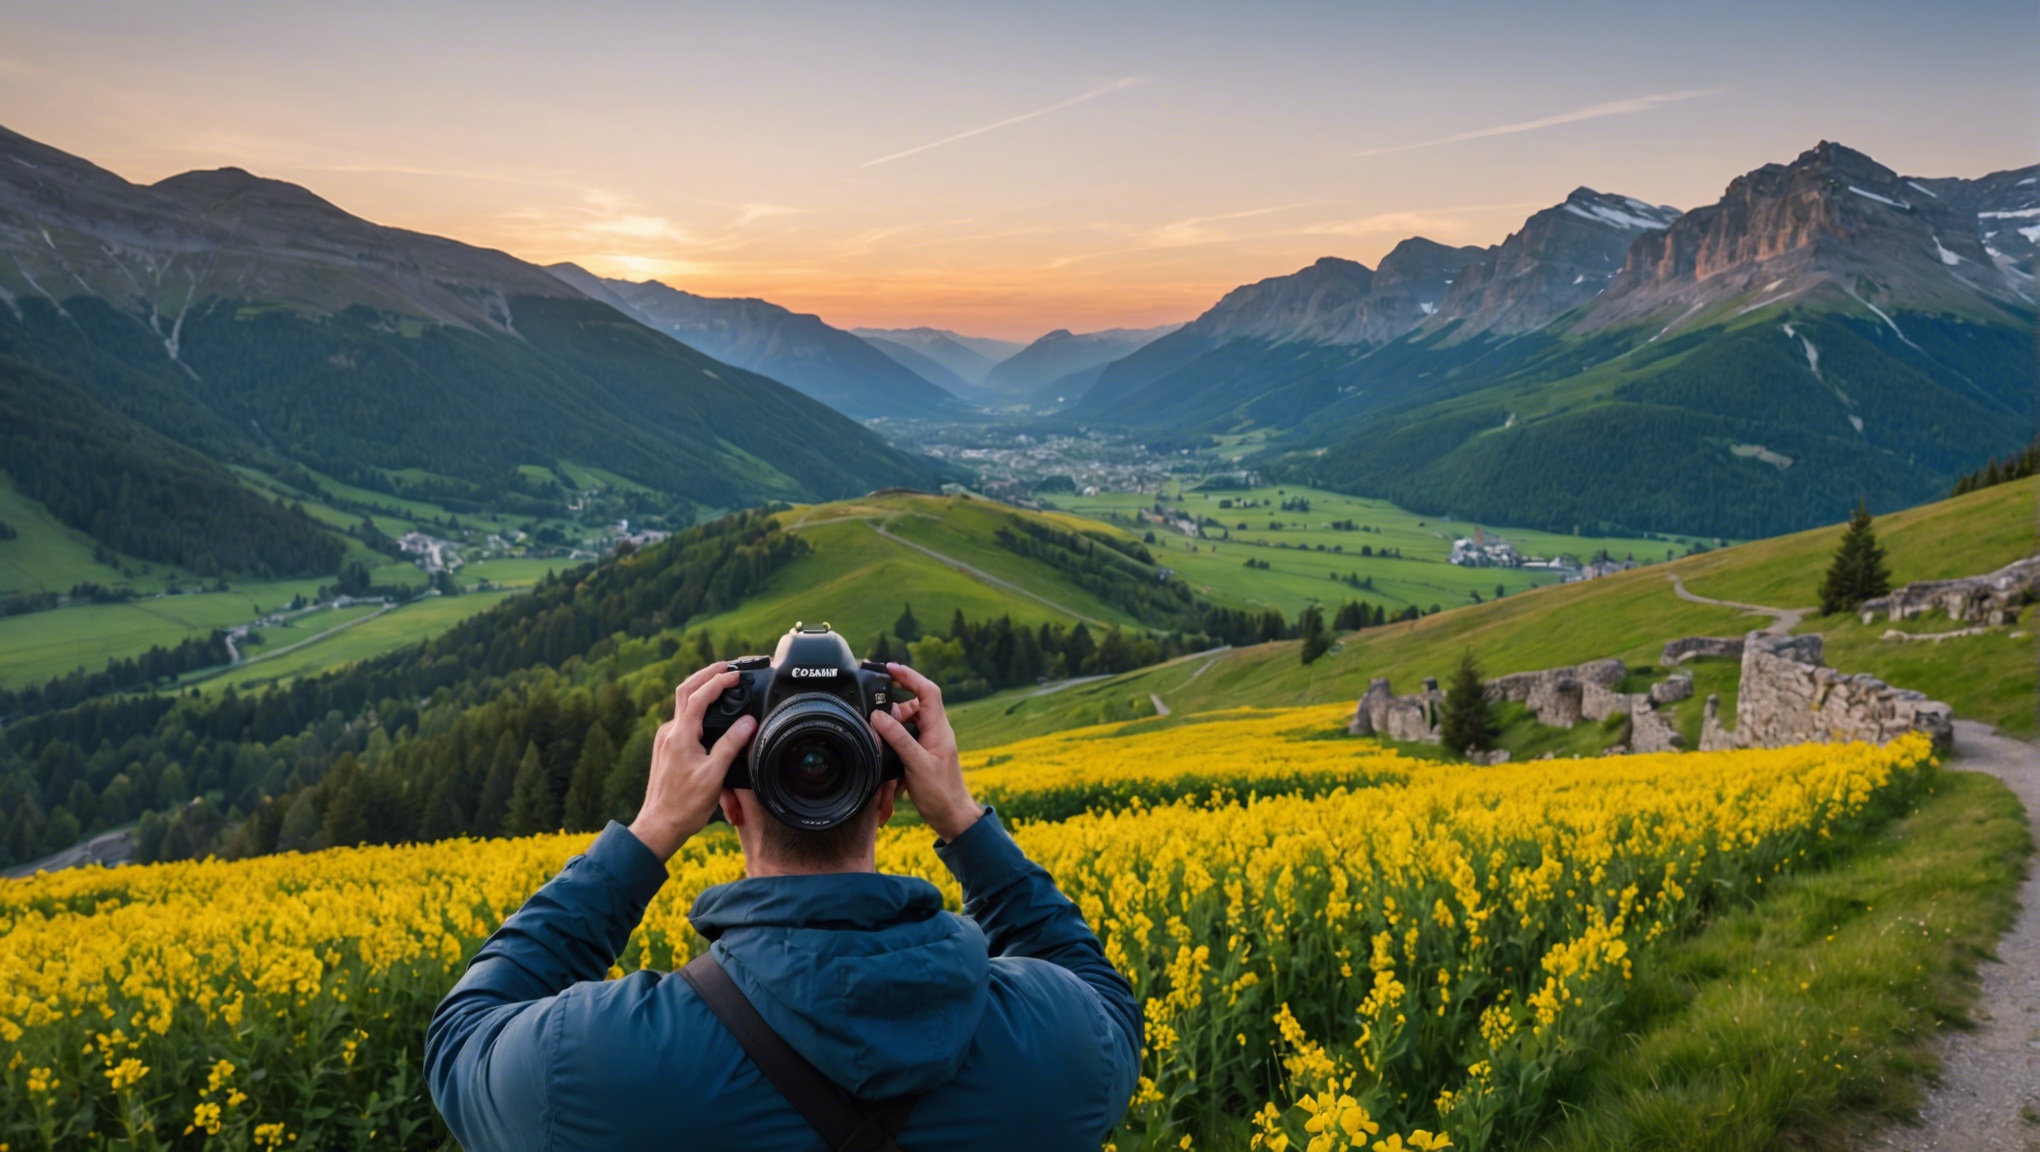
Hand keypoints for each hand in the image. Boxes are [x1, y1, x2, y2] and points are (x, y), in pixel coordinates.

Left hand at [628, 663, 755, 861]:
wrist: (660, 825)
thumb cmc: (685, 805)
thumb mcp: (714, 775)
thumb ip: (731, 744)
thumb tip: (748, 722)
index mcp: (680, 736)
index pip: (698, 696)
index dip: (718, 681)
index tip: (736, 675)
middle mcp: (669, 733)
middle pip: (685, 690)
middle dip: (706, 674)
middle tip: (727, 667)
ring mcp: (666, 740)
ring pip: (682, 704)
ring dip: (700, 688)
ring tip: (720, 682)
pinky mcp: (666, 748)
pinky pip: (682, 719)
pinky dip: (696, 706)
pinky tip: (708, 712)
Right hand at [870, 662, 981, 842]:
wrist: (951, 816)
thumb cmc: (940, 793)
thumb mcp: (917, 764)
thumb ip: (898, 739)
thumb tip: (879, 717)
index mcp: (939, 728)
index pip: (927, 691)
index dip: (909, 676)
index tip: (889, 668)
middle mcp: (935, 731)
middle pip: (913, 705)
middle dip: (893, 708)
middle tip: (877, 720)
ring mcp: (930, 742)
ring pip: (907, 722)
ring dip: (892, 728)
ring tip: (881, 739)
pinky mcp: (923, 754)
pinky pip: (906, 738)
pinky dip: (894, 741)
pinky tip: (887, 752)